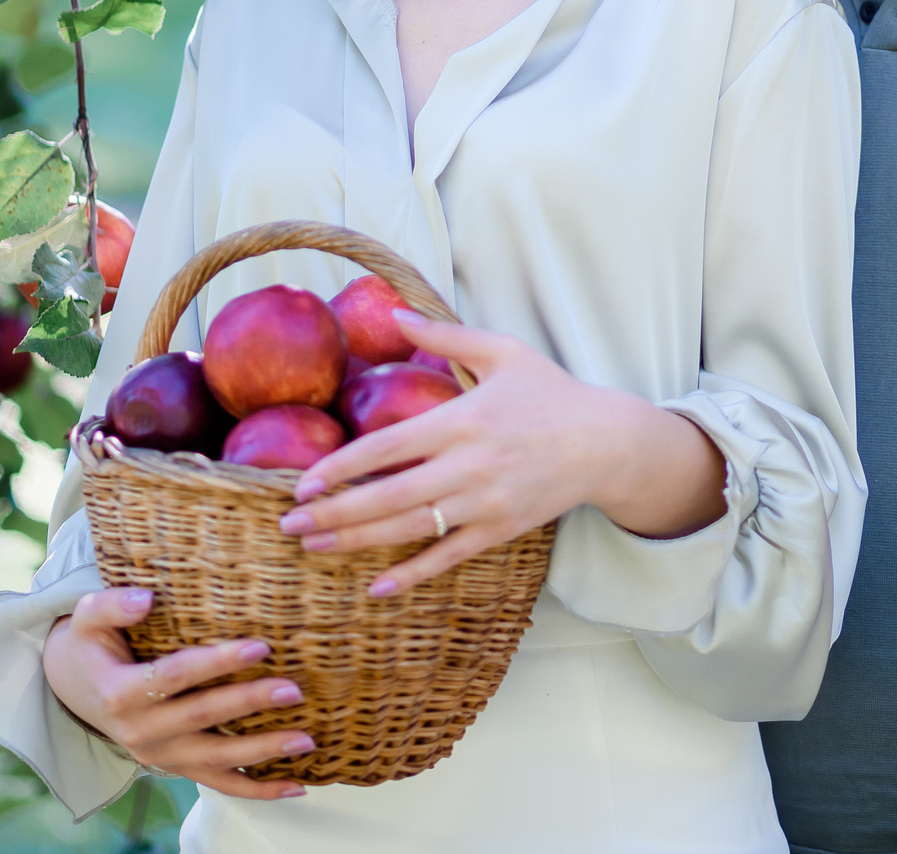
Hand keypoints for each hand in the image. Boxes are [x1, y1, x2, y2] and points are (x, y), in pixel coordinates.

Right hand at [40, 587, 311, 799]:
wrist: (82, 691)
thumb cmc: (96, 645)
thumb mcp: (87, 619)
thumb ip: (110, 605)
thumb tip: (145, 600)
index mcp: (120, 693)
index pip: (175, 676)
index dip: (217, 662)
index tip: (259, 647)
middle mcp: (140, 731)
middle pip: (202, 717)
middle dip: (249, 704)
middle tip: (293, 690)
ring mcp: (160, 755)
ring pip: (217, 758)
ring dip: (263, 751)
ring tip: (306, 739)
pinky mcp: (177, 768)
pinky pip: (220, 783)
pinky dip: (259, 790)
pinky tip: (296, 785)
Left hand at [278, 311, 724, 597]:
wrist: (606, 441)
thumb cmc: (550, 392)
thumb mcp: (502, 351)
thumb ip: (444, 336)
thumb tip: (395, 311)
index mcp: (463, 419)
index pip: (387, 446)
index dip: (340, 468)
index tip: (301, 483)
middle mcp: (470, 465)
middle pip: (389, 495)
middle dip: (334, 513)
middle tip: (290, 525)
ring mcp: (485, 502)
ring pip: (411, 528)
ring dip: (357, 541)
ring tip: (314, 547)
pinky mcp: (501, 529)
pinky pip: (449, 556)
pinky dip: (413, 573)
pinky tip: (377, 585)